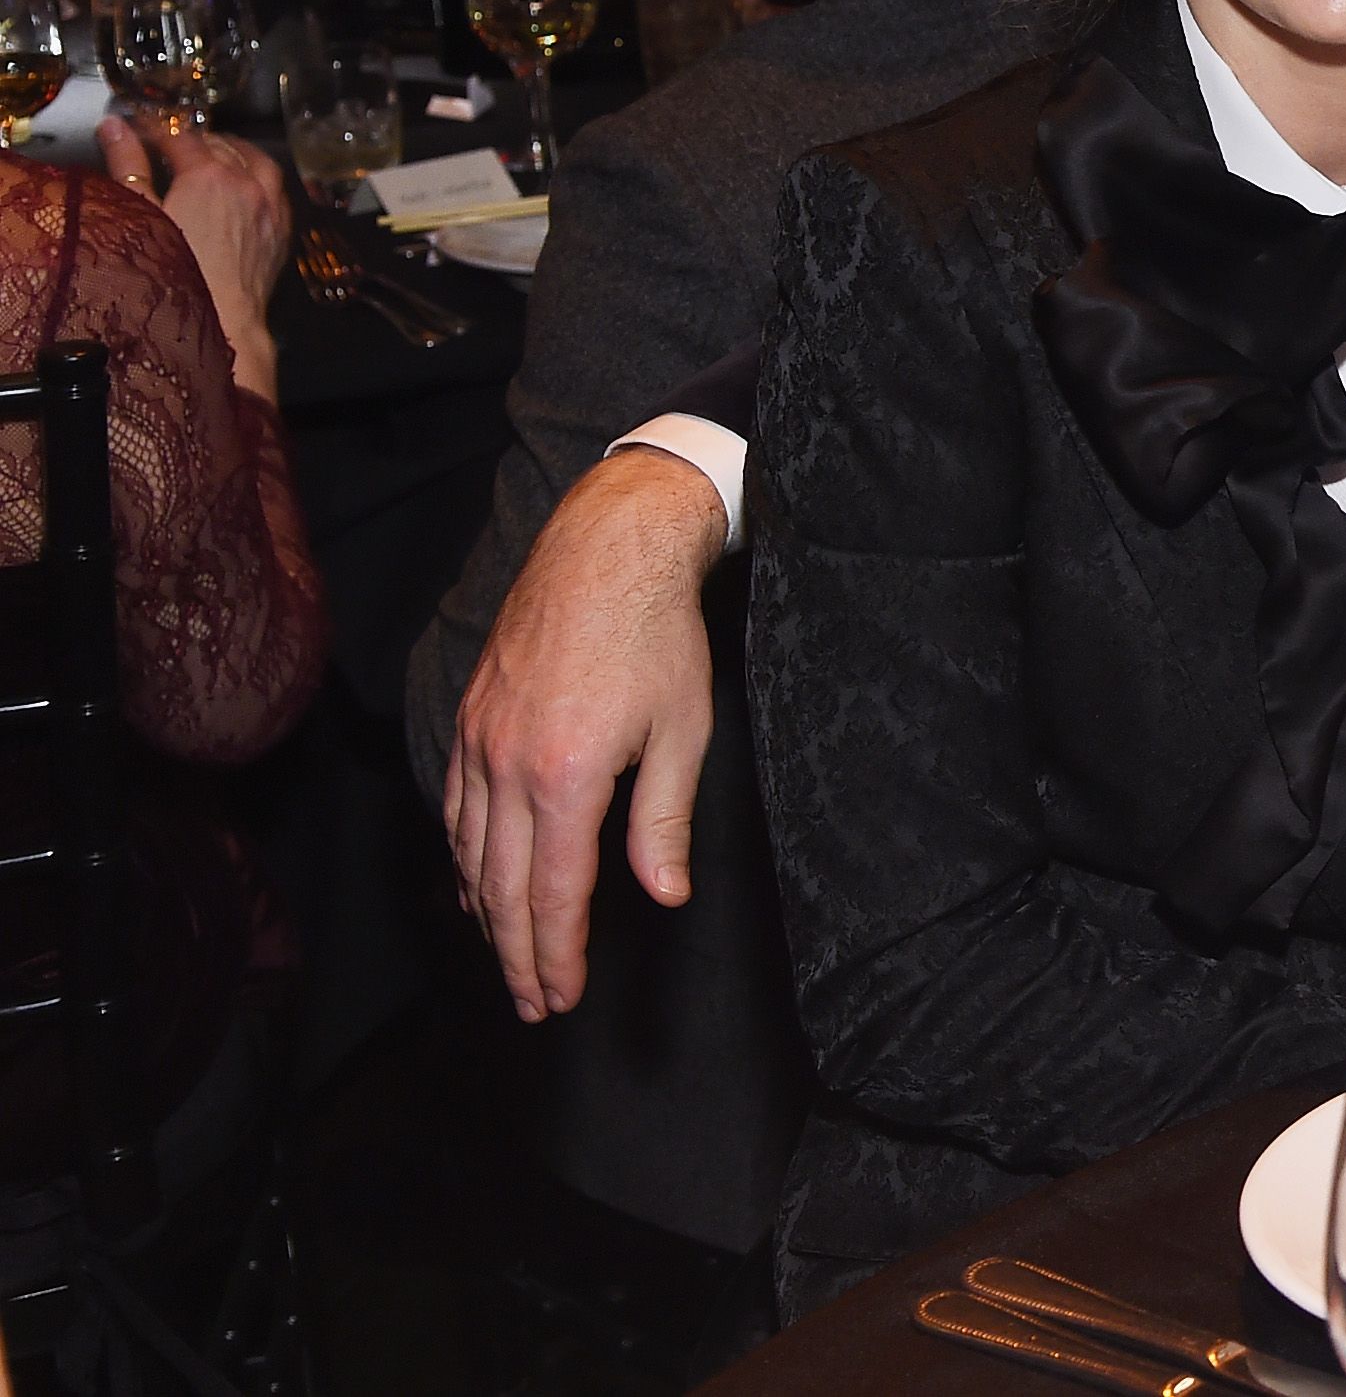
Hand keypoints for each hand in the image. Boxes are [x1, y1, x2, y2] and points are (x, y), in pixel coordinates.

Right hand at [100, 118, 288, 395]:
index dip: (157, 127)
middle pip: (220, 144)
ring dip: (232, 149)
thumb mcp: (138, 213)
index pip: (180, 135)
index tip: (141, 126)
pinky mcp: (281, 229)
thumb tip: (116, 127)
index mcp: (208, 175)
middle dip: (192, 137)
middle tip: (169, 140)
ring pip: (255, 160)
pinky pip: (276, 187)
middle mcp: (246, 184)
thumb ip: (128, 164)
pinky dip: (259, 175)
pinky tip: (246, 182)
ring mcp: (270, 206)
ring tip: (211, 151)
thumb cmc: (171, 274)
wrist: (220, 322)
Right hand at [447, 447, 729, 1020]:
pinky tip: (475, 881)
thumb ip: (664, 822)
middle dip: (516, 954)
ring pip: (469, 851)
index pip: (553, 892)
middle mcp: (508, 765)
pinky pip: (455, 806)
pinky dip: (463, 857)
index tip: (562, 995)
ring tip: (507, 958)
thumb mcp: (682, 732)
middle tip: (533, 1003)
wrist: (606, 550)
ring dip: (486, 914)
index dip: (557, 952)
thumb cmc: (657, 636)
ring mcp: (479, 740)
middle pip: (502, 887)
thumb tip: (664, 894)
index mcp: (566, 776)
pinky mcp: (470, 717)